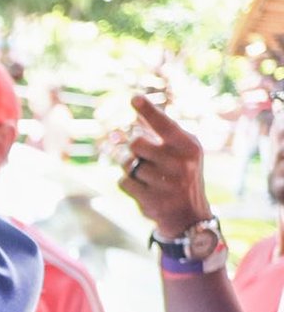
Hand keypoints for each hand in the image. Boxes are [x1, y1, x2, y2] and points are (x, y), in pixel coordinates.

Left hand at [117, 94, 212, 236]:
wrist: (188, 214)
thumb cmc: (181, 173)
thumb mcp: (181, 150)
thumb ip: (161, 130)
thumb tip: (138, 105)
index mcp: (188, 146)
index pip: (164, 124)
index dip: (148, 110)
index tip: (134, 98)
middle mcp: (179, 163)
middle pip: (136, 143)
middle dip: (134, 148)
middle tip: (142, 155)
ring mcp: (165, 183)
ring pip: (127, 164)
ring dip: (130, 167)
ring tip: (145, 173)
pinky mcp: (151, 200)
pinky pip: (123, 182)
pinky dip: (127, 183)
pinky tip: (142, 188)